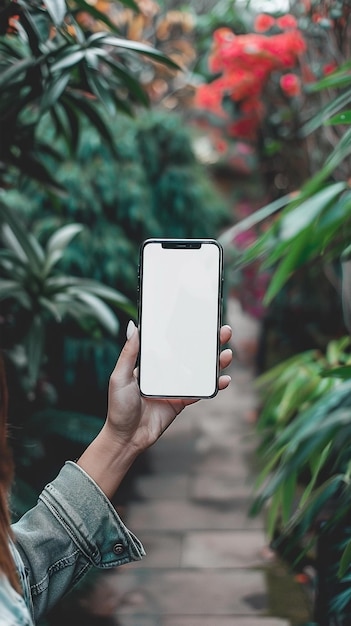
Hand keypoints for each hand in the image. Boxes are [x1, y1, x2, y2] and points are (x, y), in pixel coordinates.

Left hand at [77, 321, 231, 497]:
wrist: (126, 438)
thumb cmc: (118, 406)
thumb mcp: (119, 376)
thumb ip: (129, 353)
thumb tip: (134, 326)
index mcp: (152, 362)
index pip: (172, 341)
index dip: (187, 330)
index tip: (200, 319)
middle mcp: (166, 371)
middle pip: (192, 353)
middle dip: (210, 342)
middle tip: (224, 331)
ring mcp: (176, 386)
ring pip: (201, 370)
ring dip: (217, 362)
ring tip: (227, 353)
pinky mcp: (182, 401)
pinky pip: (201, 391)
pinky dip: (214, 385)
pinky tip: (224, 379)